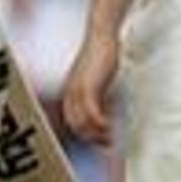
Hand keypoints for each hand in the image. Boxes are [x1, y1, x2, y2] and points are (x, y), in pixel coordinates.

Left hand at [61, 30, 119, 146]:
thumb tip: (104, 108)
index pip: (72, 119)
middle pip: (75, 124)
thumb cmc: (101, 55)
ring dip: (95, 134)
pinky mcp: (88, 86)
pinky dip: (99, 123)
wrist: (101, 37)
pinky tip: (109, 127)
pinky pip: (90, 112)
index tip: (99, 140)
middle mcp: (71, 92)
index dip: (84, 133)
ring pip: (81, 121)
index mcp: (71, 91)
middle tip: (107, 144)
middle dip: (90, 138)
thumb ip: (97, 93)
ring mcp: (77, 90)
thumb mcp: (97, 78)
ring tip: (110, 139)